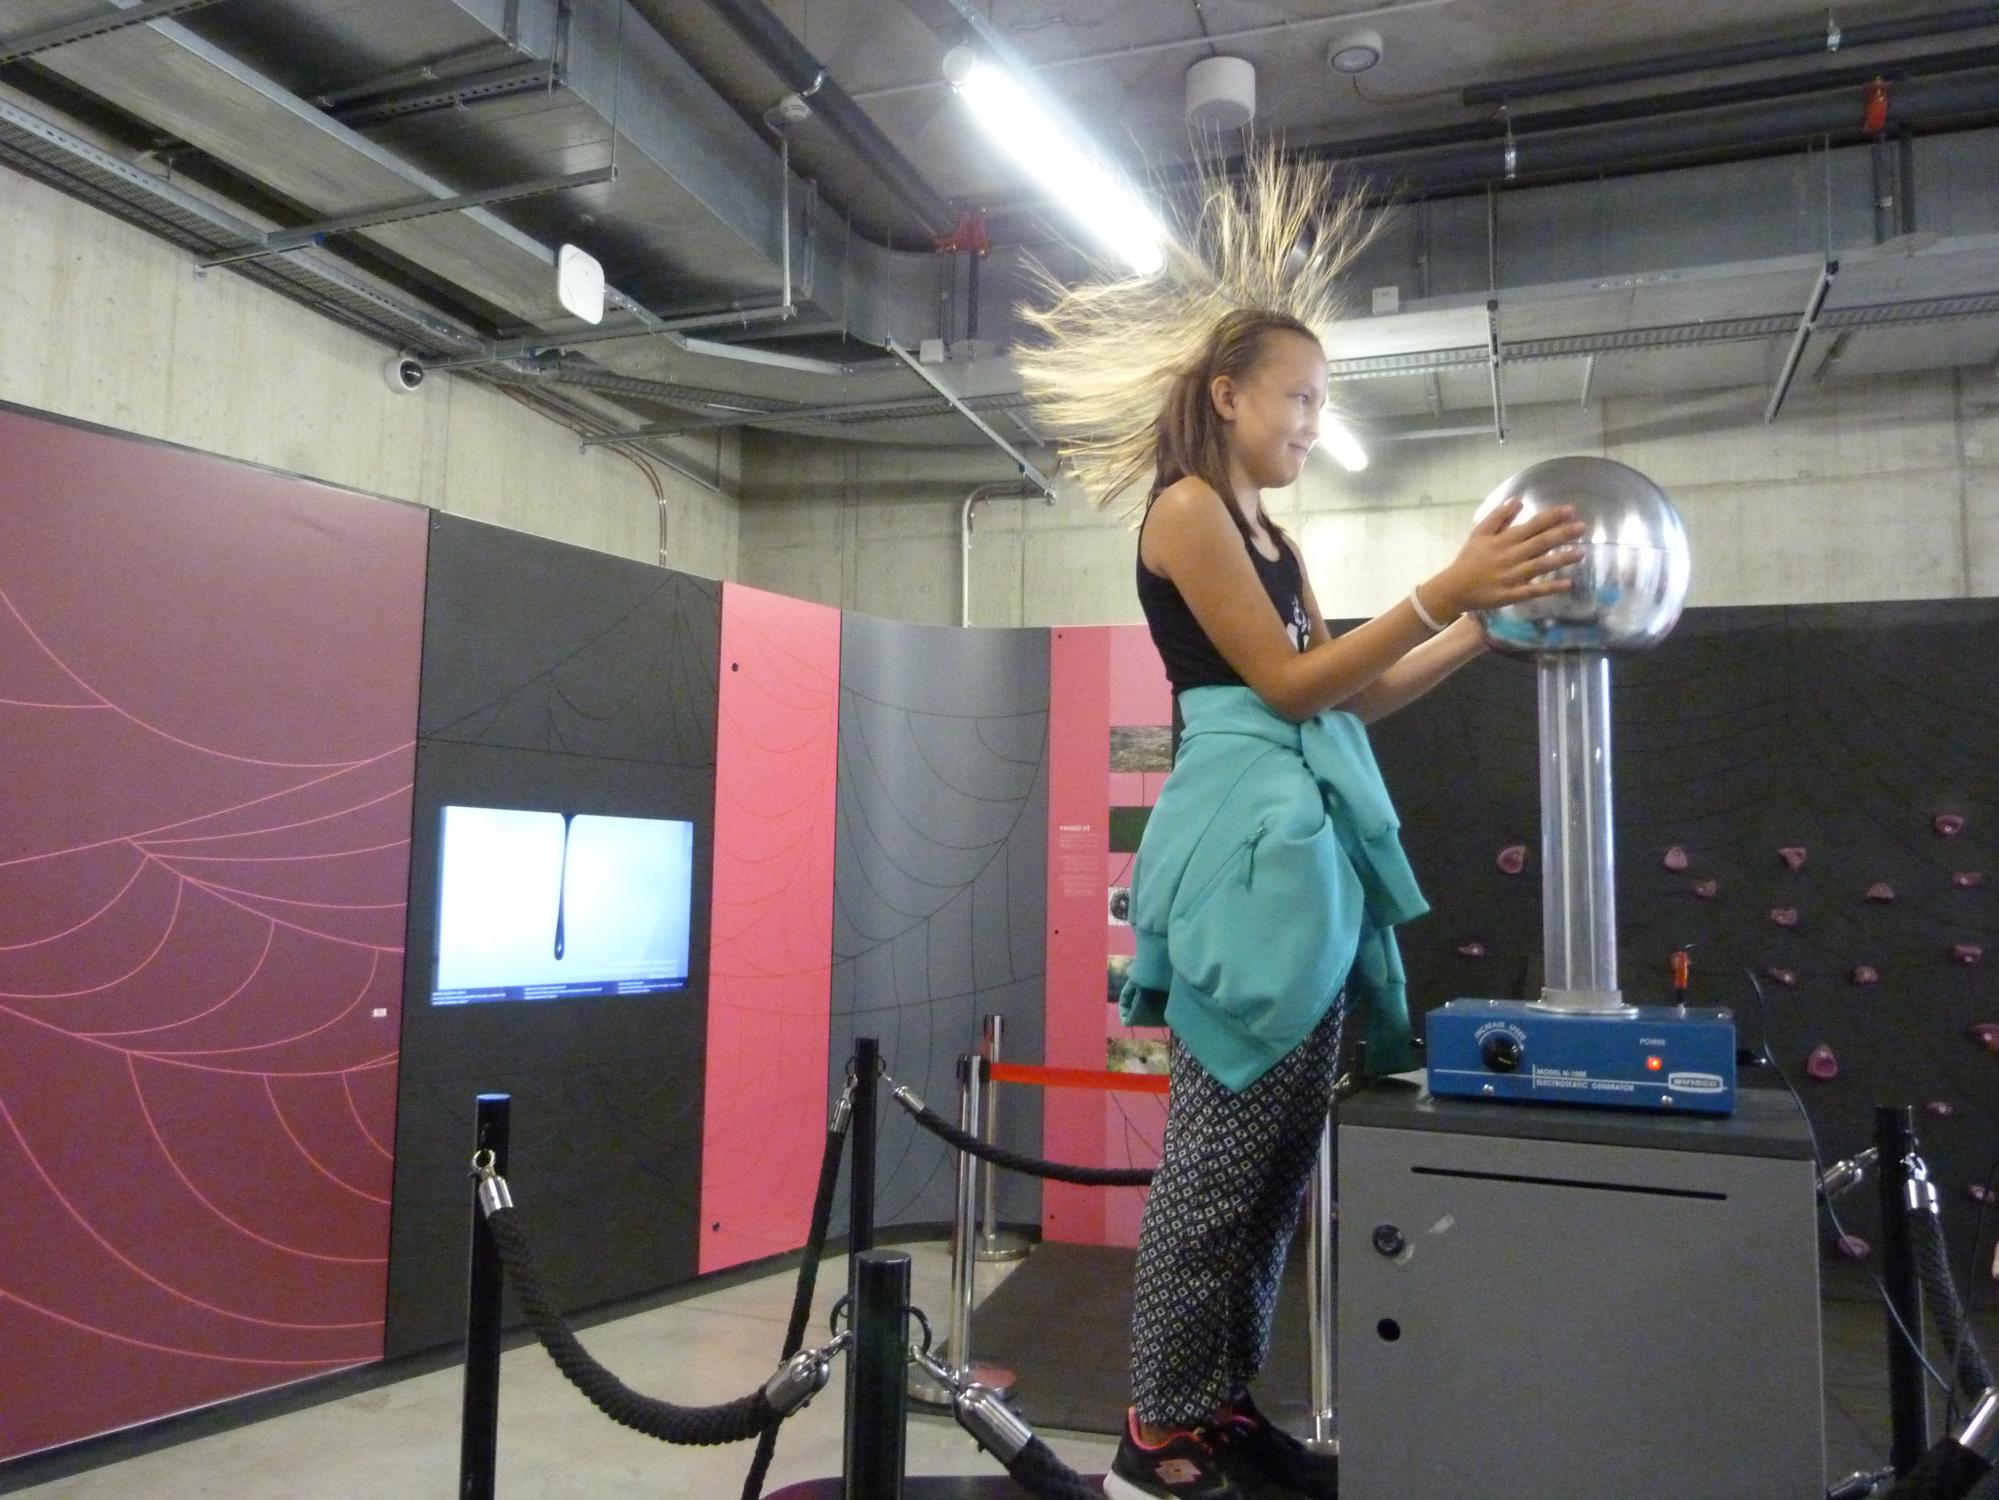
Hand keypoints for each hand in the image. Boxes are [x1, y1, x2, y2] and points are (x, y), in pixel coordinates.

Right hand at [1423, 498, 1586, 617]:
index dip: (1551, 517)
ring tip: (1581, 552)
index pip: (1532, 525)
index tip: (1570, 510)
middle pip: (1540, 543)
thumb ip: (1498, 517)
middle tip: (1583, 527)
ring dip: (1561, 559)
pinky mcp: (1512, 594)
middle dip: (1562, 534)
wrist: (1454, 588)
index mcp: (1504, 540)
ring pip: (1540, 565)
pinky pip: (1534, 590)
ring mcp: (1512, 576)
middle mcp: (1511, 556)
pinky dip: (1550, 588)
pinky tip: (1567, 584)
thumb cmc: (1469, 559)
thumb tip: (1517, 501)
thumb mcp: (1479, 533)